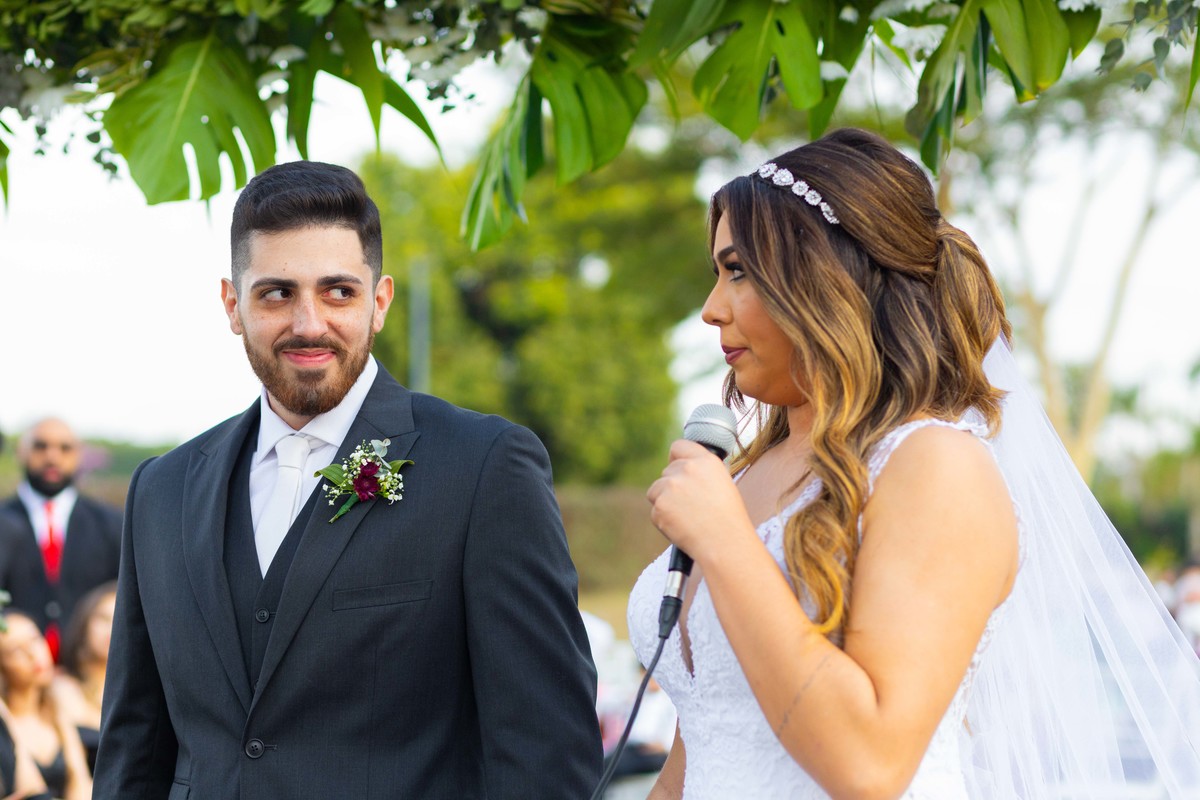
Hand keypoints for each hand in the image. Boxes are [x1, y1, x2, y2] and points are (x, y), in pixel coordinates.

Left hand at [646, 440, 754, 564]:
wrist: (724, 542)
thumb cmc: (728, 519)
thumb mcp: (722, 484)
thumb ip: (701, 473)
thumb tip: (683, 471)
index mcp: (705, 461)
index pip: (679, 446)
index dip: (676, 459)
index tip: (677, 469)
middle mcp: (686, 469)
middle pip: (666, 472)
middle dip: (672, 487)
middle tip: (689, 506)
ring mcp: (670, 486)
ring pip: (656, 491)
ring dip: (665, 502)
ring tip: (687, 517)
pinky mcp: (659, 505)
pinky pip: (655, 510)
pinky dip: (664, 520)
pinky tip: (682, 527)